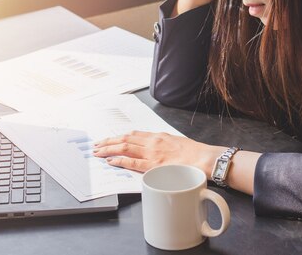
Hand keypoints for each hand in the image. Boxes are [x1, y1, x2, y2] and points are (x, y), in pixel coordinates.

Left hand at [93, 131, 224, 174]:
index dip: (118, 137)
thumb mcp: (176, 142)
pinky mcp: (154, 166)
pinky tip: (111, 161)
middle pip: (125, 139)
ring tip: (98, 152)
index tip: (109, 139)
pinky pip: (133, 162)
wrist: (204, 159)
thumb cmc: (194, 153)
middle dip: (108, 142)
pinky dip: (120, 161)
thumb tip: (155, 148)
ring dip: (109, 149)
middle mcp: (153, 142)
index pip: (133, 135)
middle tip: (96, 145)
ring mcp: (153, 153)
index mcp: (158, 136)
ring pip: (125, 148)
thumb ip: (163, 144)